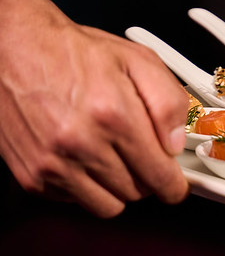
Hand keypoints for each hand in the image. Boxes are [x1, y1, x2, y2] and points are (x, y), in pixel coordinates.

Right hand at [0, 0, 188, 216]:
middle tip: (144, 155)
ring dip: (119, 187)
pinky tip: (87, 157)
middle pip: (136, 192)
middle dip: (148, 178)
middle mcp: (82, 143)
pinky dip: (88, 187)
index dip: (174, 185)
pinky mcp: (32, 176)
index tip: (177, 186)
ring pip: (108, 205)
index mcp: (113, 114)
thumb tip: (175, 142)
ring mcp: (53, 164)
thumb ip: (168, 102)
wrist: (15, 49)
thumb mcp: (138, 60)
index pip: (158, 175)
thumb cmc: (74, 52)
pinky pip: (76, 201)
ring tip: (116, 156)